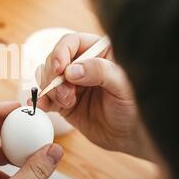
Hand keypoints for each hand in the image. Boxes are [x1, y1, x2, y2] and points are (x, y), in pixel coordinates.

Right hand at [35, 33, 150, 158]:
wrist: (131, 136)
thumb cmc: (135, 107)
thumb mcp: (123, 85)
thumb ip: (100, 72)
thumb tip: (70, 71)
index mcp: (99, 52)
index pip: (71, 43)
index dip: (60, 53)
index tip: (59, 69)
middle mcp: (82, 65)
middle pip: (55, 60)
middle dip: (55, 77)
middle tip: (66, 94)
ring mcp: (71, 84)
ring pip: (48, 78)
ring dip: (51, 90)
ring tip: (67, 103)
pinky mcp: (64, 102)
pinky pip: (47, 97)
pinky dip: (42, 101)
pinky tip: (43, 106)